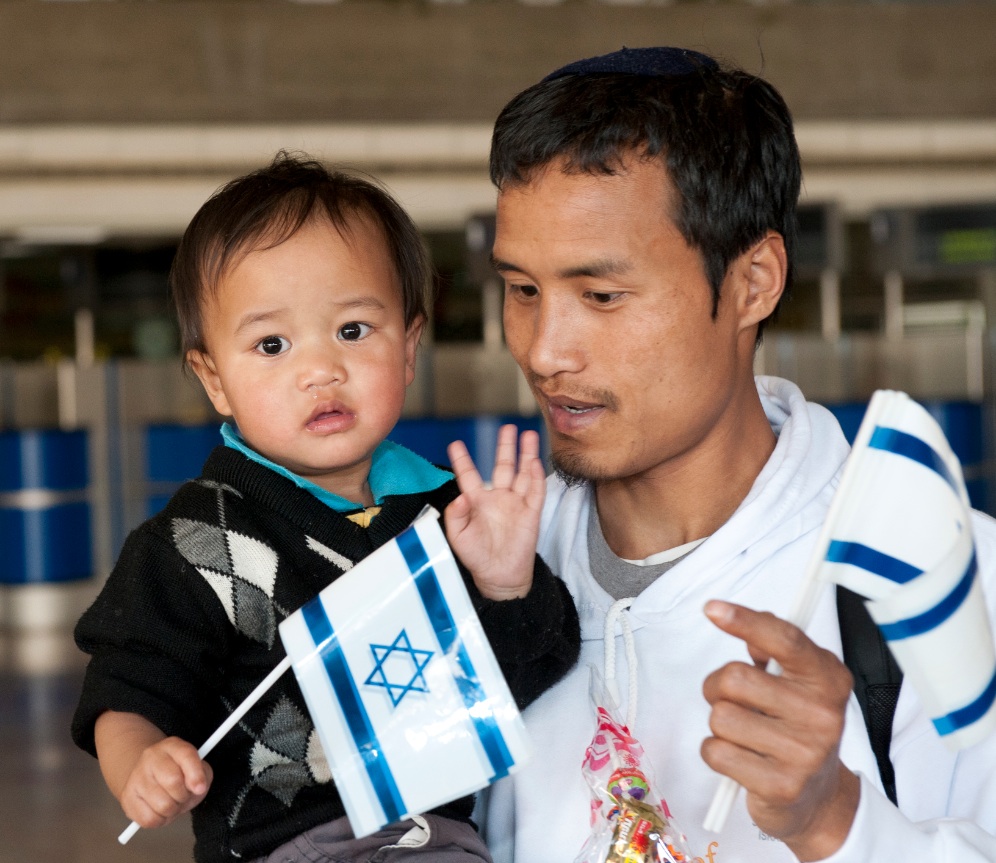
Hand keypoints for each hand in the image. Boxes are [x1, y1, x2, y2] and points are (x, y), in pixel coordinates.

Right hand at [119, 736, 212, 828]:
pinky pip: (149, 819)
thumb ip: (203, 774)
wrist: (149, 776)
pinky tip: (160, 810)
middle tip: (183, 795)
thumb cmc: (180, 774)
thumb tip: (198, 788)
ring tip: (172, 802)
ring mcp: (136, 777)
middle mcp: (151, 757)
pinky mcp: (127, 798)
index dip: (196, 775)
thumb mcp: (197, 768)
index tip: (200, 788)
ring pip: (163, 805)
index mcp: (172, 745)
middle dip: (184, 795)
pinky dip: (160, 820)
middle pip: (173, 782)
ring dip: (173, 810)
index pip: (186, 755)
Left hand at [444, 424, 545, 600]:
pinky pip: (535, 491)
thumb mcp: (458, 537)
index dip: (463, 460)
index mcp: (477, 501)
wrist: (499, 577)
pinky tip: (535, 461)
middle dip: (505, 446)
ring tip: (528, 434)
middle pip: (503, 466)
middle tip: (507, 427)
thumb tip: (460, 498)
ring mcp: (516, 504)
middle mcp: (498, 498)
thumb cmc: (477, 557)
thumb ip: (455, 516)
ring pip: (522, 473)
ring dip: (525, 454)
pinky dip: (535, 476)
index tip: (455, 444)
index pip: (469, 475)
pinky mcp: (531, 514)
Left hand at [700, 600, 859, 861]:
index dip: (745, 620)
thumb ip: (771, 648)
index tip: (712, 609)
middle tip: (732, 700)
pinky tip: (741, 759)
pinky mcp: (780, 786)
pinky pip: (715, 751)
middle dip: (718, 686)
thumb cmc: (796, 727)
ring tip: (744, 734)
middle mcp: (822, 713)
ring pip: (720, 716)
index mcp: (827, 678)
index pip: (784, 639)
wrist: (818, 798)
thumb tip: (739, 620)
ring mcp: (803, 752)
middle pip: (734, 678)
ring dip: (719, 723)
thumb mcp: (797, 683)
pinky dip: (716, 752)